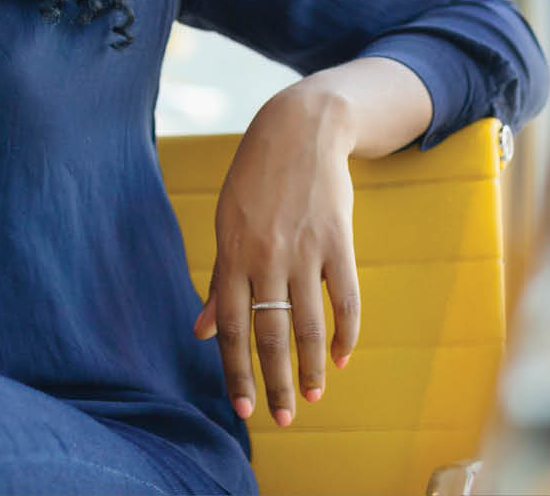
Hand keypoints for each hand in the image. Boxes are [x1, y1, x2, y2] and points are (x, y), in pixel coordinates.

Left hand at [192, 86, 359, 427]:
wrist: (299, 130)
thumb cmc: (254, 182)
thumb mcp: (226, 224)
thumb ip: (220, 281)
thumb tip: (203, 331)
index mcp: (232, 254)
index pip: (232, 327)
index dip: (236, 371)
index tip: (244, 407)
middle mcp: (266, 257)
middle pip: (270, 334)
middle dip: (276, 382)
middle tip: (282, 419)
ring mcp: (304, 250)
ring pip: (309, 323)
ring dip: (313, 367)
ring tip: (313, 396)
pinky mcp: (338, 240)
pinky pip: (345, 298)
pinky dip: (346, 332)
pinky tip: (342, 357)